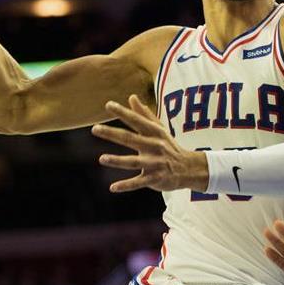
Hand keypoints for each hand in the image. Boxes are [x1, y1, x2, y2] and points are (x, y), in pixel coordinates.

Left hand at [94, 94, 208, 192]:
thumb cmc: (169, 146)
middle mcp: (154, 146)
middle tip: (95, 129)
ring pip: (134, 162)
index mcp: (154, 133)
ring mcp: (155, 163)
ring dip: (118, 161)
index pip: (136, 120)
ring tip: (102, 159)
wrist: (188, 168)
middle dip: (113, 134)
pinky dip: (126, 185)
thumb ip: (144, 114)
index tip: (108, 105)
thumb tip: (131, 97)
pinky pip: (139, 182)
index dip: (123, 112)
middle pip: (131, 139)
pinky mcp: (155, 179)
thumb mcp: (159, 129)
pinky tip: (113, 187)